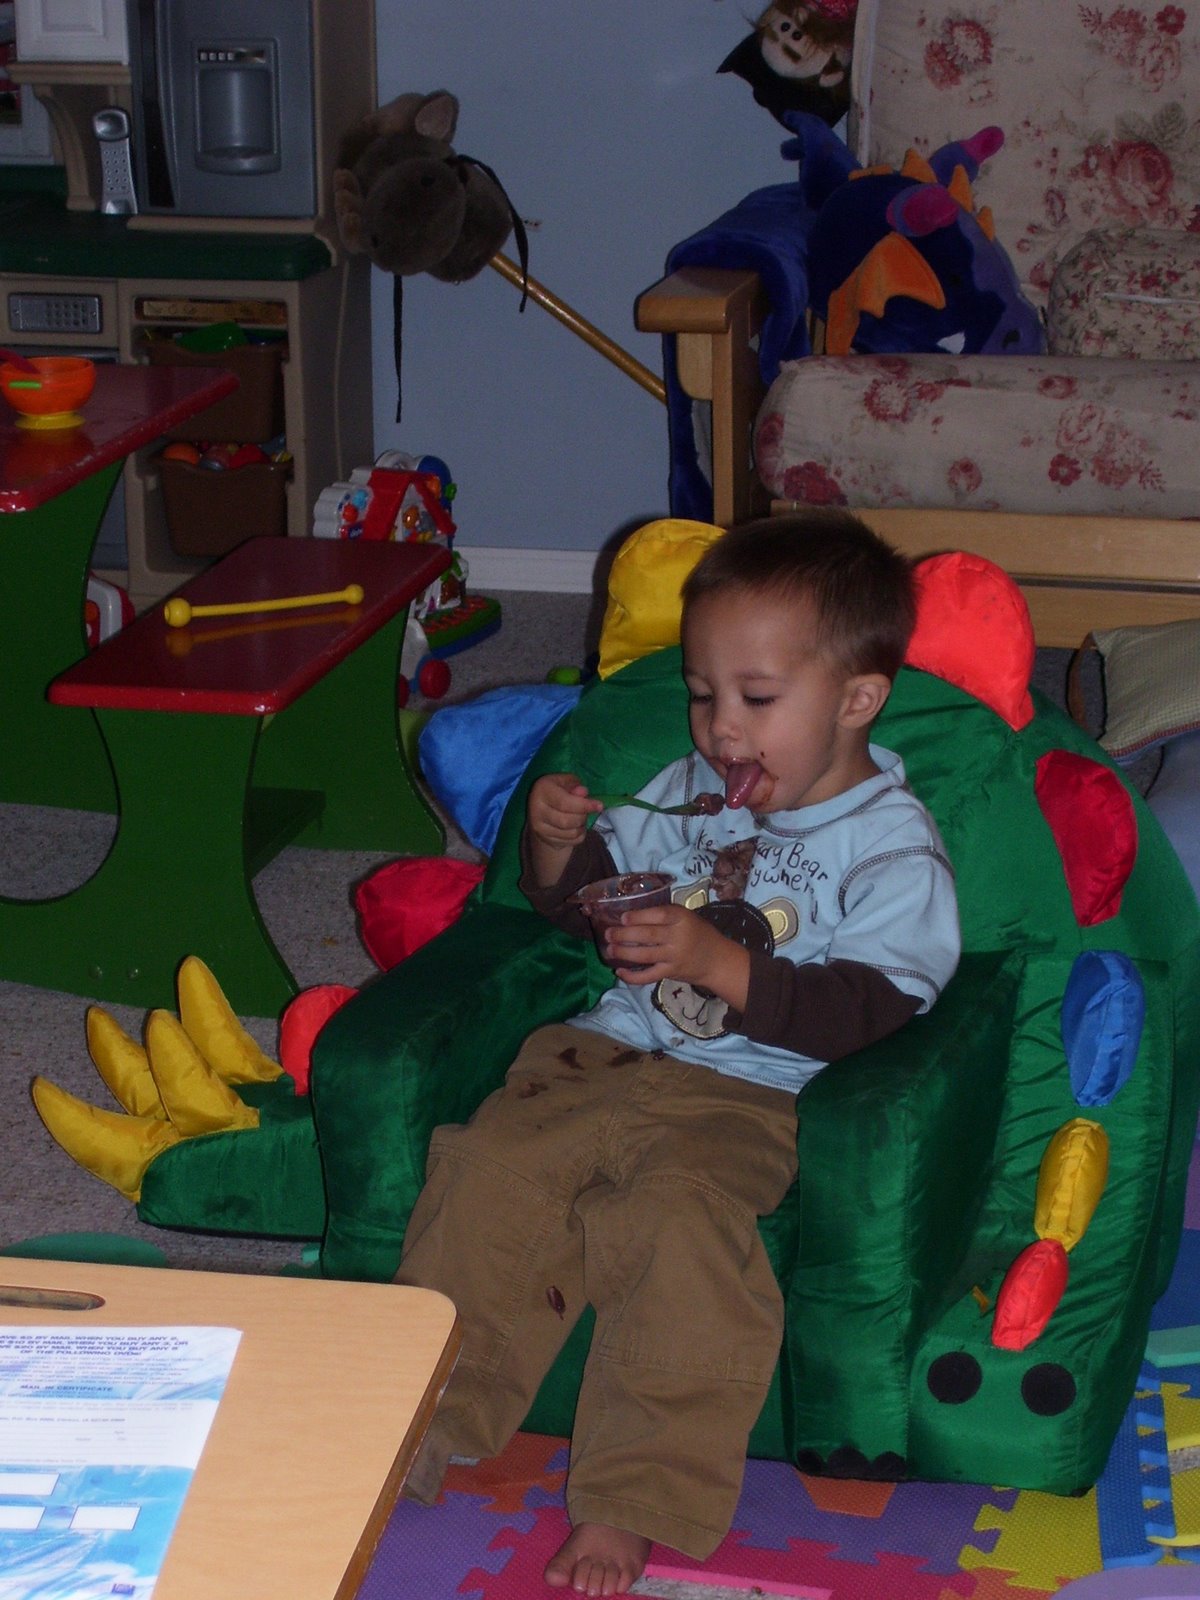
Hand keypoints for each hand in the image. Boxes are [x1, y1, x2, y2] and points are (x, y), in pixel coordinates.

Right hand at [526, 773, 601, 887]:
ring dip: (582, 825)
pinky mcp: (545, 838)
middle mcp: (536, 809)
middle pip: (567, 820)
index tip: (600, 806)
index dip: (584, 805)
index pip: (564, 802)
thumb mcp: (566, 781)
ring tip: (581, 817)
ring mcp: (539, 826)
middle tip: (586, 810)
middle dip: (583, 816)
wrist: (542, 809)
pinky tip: (576, 826)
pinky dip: (580, 834)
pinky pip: (571, 841)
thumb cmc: (559, 790)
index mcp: (541, 789)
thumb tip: (583, 792)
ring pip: (571, 832)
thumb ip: (574, 785)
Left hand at [605, 904, 749, 1008]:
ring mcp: (674, 956)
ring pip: (644, 955)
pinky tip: (620, 972)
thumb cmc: (699, 934)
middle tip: (608, 934)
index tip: (622, 917)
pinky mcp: (671, 972)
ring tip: (609, 950)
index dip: (638, 916)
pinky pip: (648, 976)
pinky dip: (633, 976)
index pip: (658, 915)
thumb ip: (665, 915)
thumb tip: (632, 914)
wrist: (717, 960)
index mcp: (681, 918)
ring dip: (624, 953)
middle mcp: (678, 936)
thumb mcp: (687, 917)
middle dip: (624, 934)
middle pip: (647, 935)